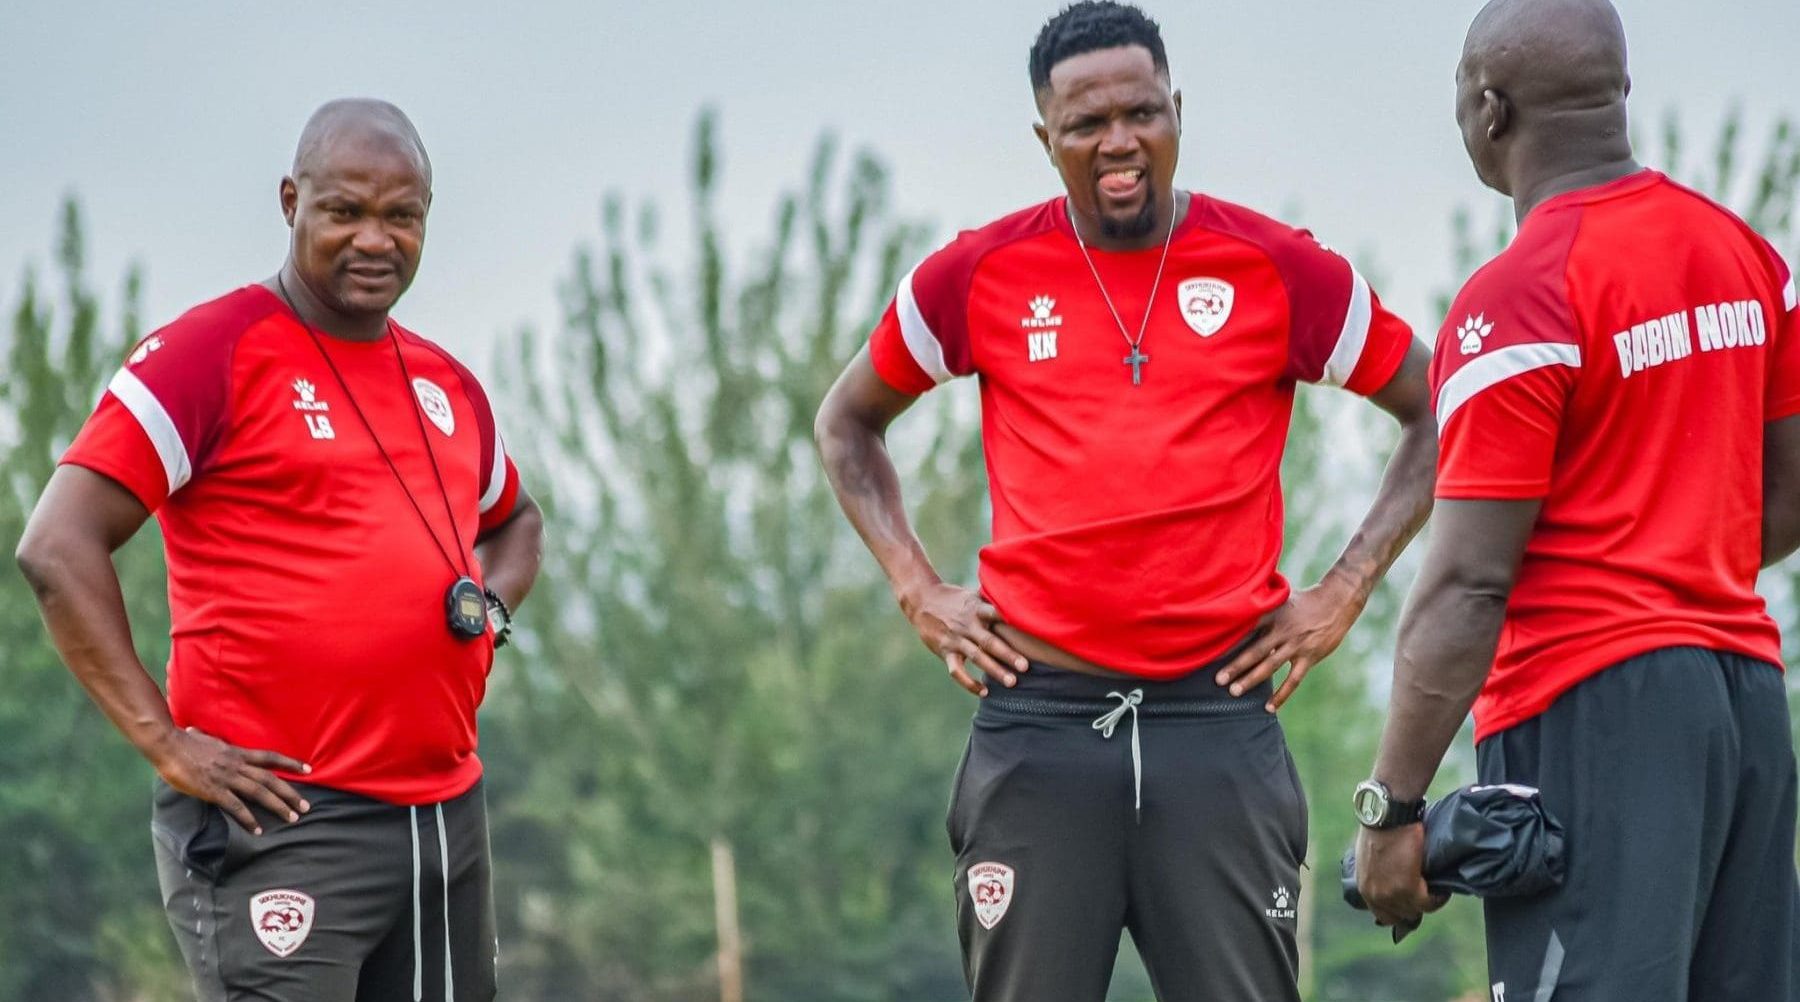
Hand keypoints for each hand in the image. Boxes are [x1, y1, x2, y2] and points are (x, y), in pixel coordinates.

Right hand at [151, 726, 311, 834]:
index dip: (291, 762)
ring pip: (259, 792)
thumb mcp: (205, 738)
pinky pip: (235, 806)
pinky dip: (248, 819)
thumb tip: (197, 732)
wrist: (168, 744)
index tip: (309, 769)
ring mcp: (226, 777)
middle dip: (291, 793)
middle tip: (307, 807)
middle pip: (271, 779)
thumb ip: (210, 740)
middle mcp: (237, 764)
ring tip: (292, 818)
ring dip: (278, 806)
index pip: (271, 757)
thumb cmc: (183, 742)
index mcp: (237, 752)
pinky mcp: (213, 790)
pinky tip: (258, 830)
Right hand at [901, 582, 1029, 696]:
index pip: (996, 613)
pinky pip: (957, 670)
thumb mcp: (972, 595)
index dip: (1010, 620)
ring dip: (994, 670)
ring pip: (976, 657)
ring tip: (1012, 682)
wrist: (921, 600)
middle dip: (1008, 654)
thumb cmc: (953, 598)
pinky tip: (983, 692)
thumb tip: (1019, 596)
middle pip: (989, 641)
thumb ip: (992, 600)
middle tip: (1025, 667)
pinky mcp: (945, 651)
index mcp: (976, 609)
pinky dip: (969, 682)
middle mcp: (967, 625)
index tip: (1029, 628)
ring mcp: (955, 639)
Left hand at [1215, 577, 1363, 709]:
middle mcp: (1282, 630)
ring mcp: (1296, 645)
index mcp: (1272, 614)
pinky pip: (1293, 680)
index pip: (1246, 629)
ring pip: (1270, 666)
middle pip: (1255, 650)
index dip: (1229, 641)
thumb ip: (1261, 603)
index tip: (1210, 651)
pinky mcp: (1310, 657)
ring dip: (1251, 680)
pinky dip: (1281, 695)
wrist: (1337, 602)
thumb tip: (1238, 598)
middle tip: (1218, 680)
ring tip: (1234, 692)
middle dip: (1235, 666)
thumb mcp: (1281, 596)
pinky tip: (1268, 707)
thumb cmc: (1304, 599)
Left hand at [1354, 823, 1446, 931]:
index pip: (1382, 915)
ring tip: (1437, 892)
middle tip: (1427, 897)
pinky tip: (1443, 891)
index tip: (1411, 904)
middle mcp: (1375, 895)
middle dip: (1414, 908)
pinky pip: (1428, 903)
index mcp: (1364, 887)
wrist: (1386, 817)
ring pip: (1415, 911)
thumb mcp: (1369, 857)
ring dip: (1428, 903)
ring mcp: (1390, 894)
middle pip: (1400, 916)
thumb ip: (1376, 874)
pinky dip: (1438, 898)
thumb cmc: (1379, 829)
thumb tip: (1389, 880)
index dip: (1398, 911)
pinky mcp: (1407, 888)